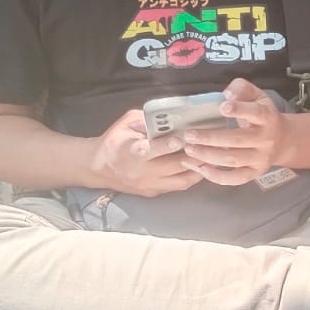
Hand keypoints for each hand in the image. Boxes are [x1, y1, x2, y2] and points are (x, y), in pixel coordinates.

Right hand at [89, 109, 205, 196]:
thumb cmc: (114, 141)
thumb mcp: (126, 123)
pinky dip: (191, 177)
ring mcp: (149, 185)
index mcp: (131, 152)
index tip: (179, 139)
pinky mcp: (154, 192)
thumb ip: (146, 119)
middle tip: (209, 145)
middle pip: (172, 167)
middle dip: (192, 156)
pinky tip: (202, 166)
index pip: (150, 150)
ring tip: (211, 156)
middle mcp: (141, 172)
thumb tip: (170, 116)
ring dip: (198, 169)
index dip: (165, 146)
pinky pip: (177, 186)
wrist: (98, 168)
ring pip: (180, 181)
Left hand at [180, 79, 288, 185]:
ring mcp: (261, 158)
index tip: (222, 107)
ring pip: (233, 160)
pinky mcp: (255, 173)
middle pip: (238, 140)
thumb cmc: (262, 114)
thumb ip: (242, 89)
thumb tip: (227, 95)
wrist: (283, 140)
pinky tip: (201, 169)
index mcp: (267, 117)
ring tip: (189, 149)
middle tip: (189, 135)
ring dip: (208, 156)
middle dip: (211, 138)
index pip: (255, 113)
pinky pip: (236, 179)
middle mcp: (266, 139)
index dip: (239, 110)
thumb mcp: (257, 96)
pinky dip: (218, 177)